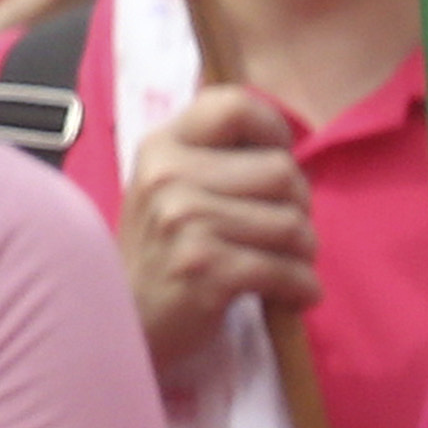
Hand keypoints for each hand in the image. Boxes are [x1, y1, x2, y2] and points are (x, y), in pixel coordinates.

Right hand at [120, 80, 317, 366]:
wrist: (123, 323)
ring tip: (285, 268)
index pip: (234, 105)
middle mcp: (169, 177)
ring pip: (294, 224)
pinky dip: (302, 289)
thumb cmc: (160, 254)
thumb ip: (213, 160)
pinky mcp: (206, 270)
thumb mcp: (167, 189)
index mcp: (161, 147)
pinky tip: (289, 297)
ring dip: (303, 255)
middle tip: (283, 234)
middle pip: (283, 171)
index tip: (276, 160)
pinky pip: (288, 271)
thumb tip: (288, 150)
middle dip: (300, 207)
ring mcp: (185, 223)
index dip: (273, 129)